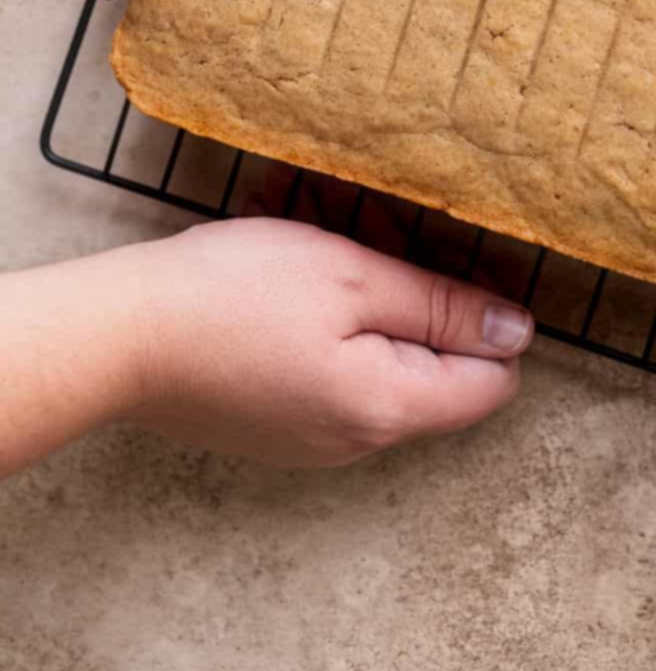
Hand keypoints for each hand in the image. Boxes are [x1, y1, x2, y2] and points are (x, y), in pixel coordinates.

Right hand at [130, 217, 531, 464]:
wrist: (121, 336)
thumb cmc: (236, 294)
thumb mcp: (352, 277)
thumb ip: (441, 306)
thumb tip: (519, 332)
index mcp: (387, 407)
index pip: (491, 383)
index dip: (489, 319)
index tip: (452, 261)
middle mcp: (358, 440)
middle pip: (435, 368)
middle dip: (418, 293)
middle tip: (371, 231)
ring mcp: (313, 438)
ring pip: (382, 359)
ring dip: (367, 294)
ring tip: (320, 239)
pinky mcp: (277, 422)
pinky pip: (334, 368)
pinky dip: (328, 317)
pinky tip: (290, 272)